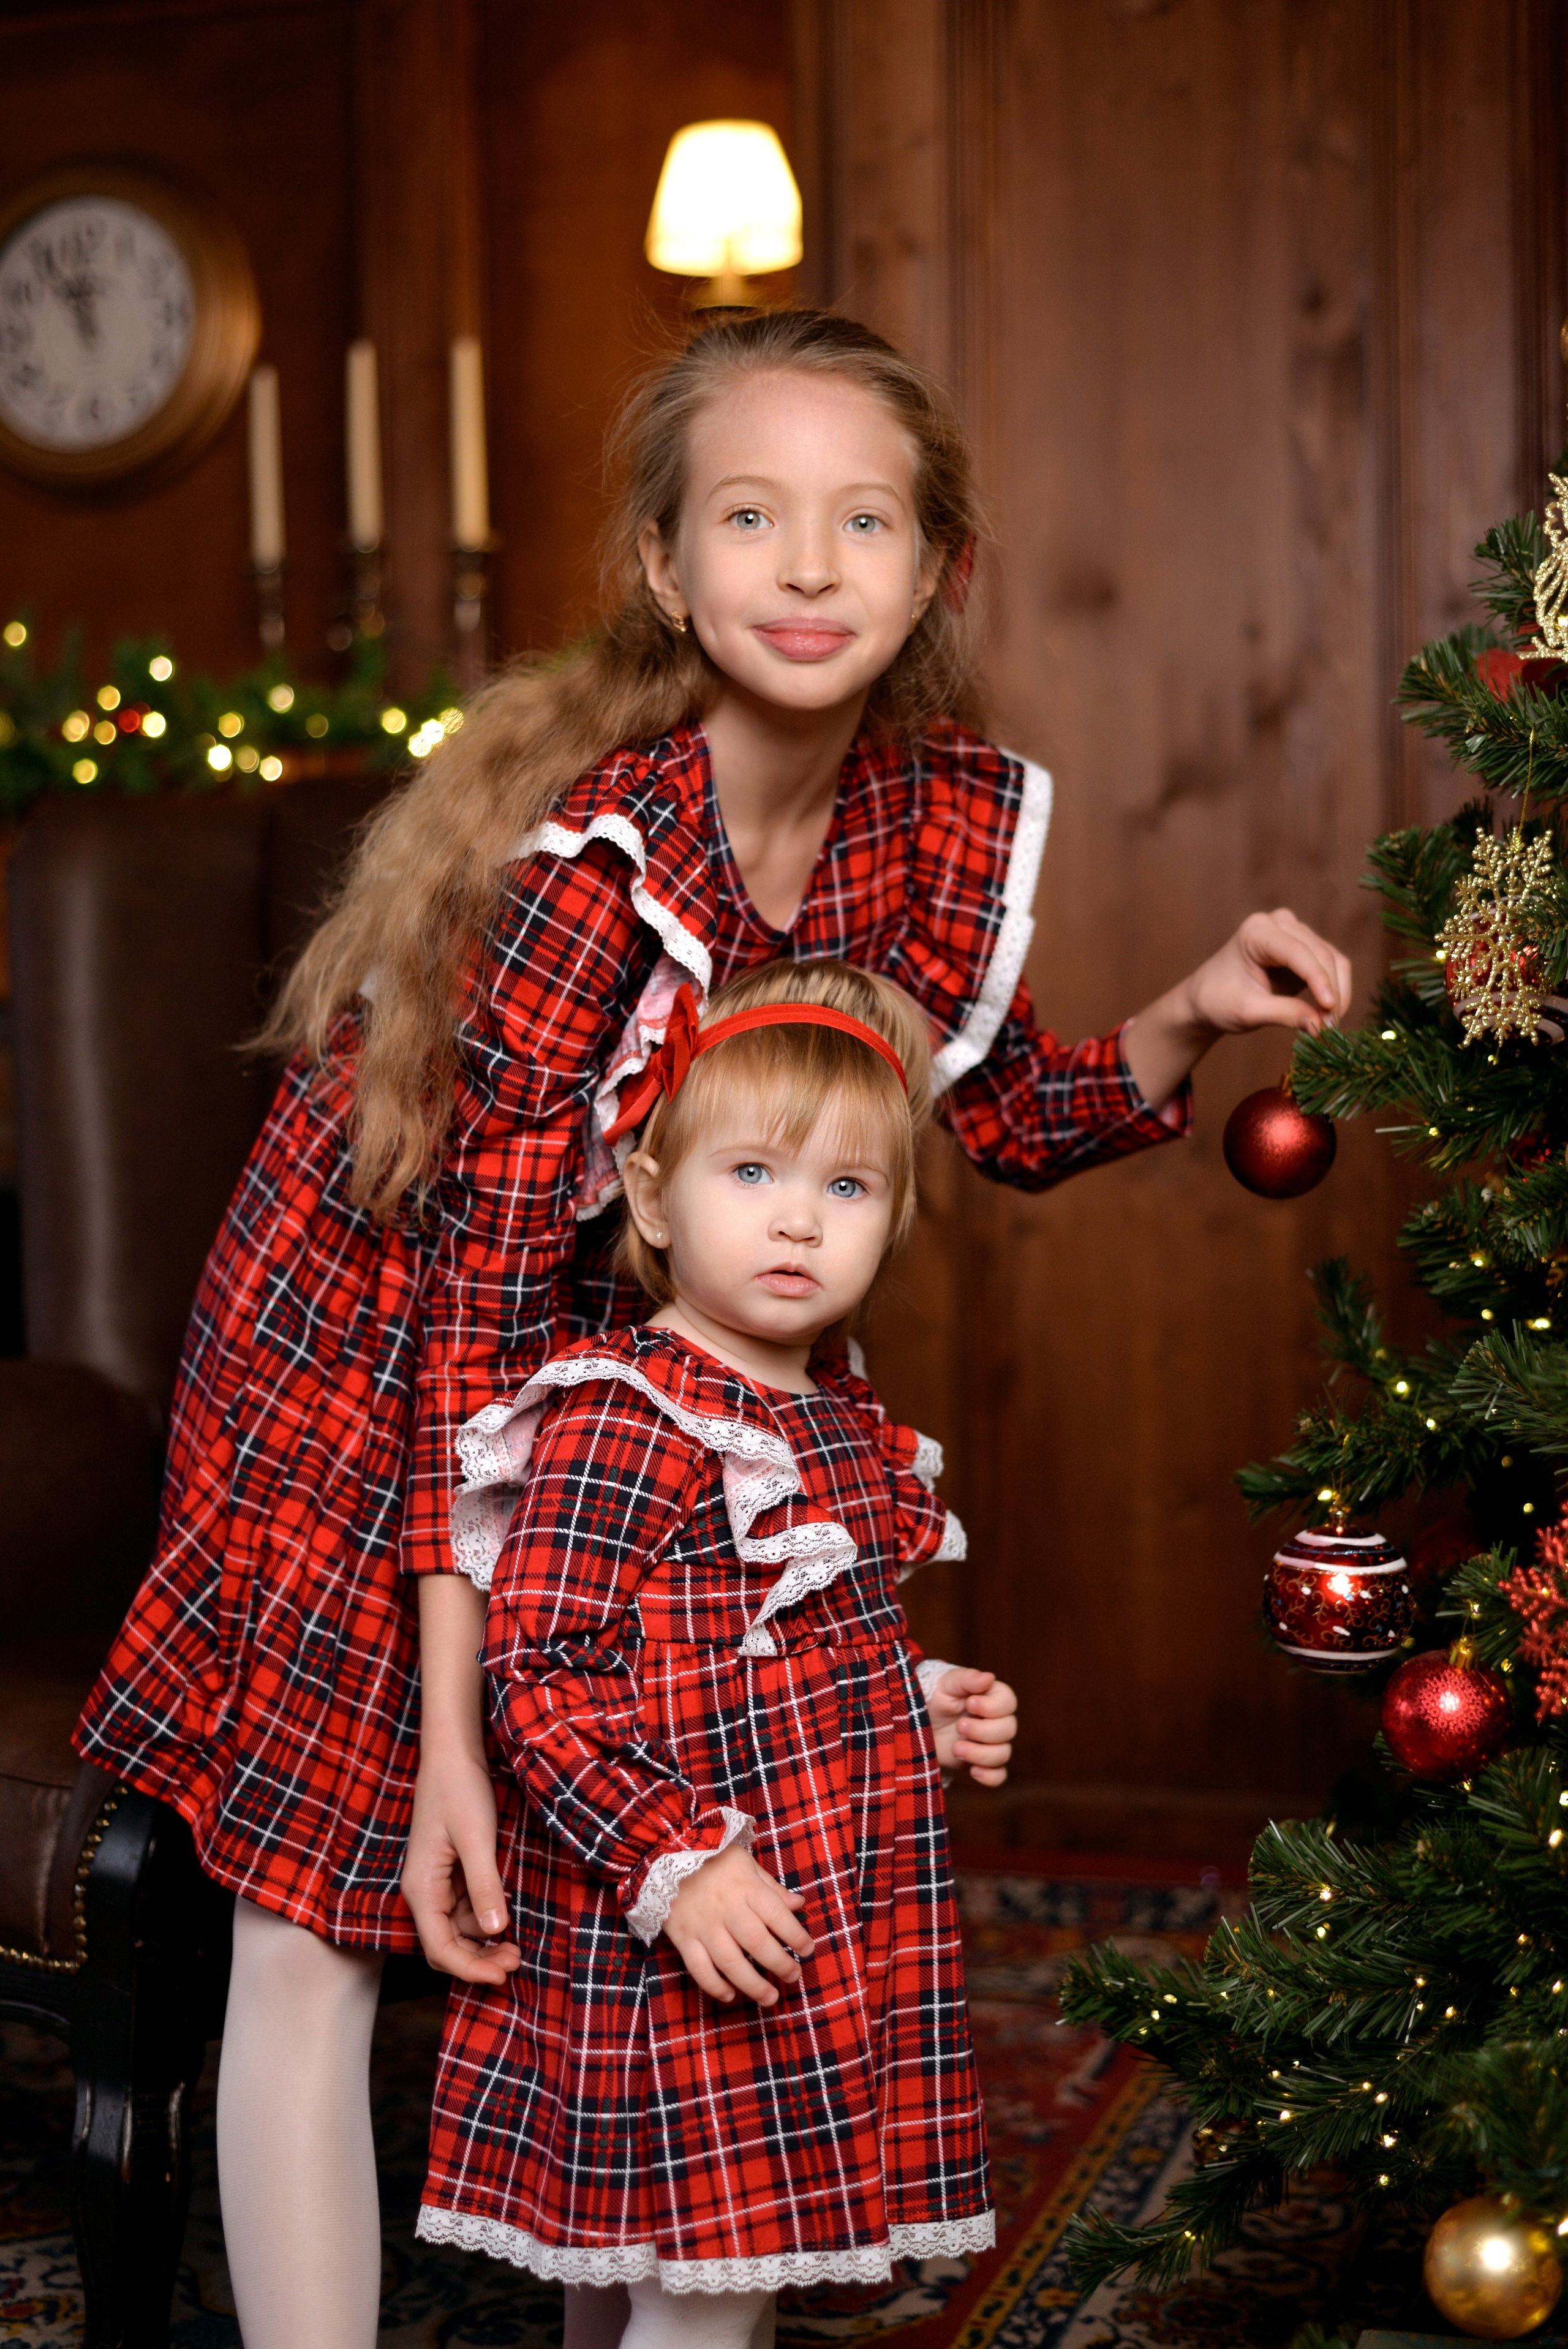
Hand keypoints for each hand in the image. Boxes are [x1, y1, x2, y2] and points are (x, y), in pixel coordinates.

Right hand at [403, 1748, 522, 1985]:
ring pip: (456, 1931)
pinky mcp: (450, 1873)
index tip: (503, 1975)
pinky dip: (484, 1921)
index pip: (439, 1948)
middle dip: (478, 1961)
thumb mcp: (477, 1839)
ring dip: (483, 1944)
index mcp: (421, 1887)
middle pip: (445, 1946)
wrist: (452, 1755)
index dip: (469, 1969)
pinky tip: (506, 1917)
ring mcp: (436, 1884)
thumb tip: (495, 1932)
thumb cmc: (460, 1790)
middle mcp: (424, 1891)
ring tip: (517, 1947)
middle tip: (516, 1962)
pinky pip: (464, 1910)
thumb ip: (484, 1886)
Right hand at [661, 1840, 812, 2005]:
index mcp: (745, 1887)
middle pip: (756, 1943)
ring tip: (770, 1997)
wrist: (665, 1855)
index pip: (776, 1915)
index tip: (807, 1950)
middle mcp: (726, 1909)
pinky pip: (699, 1968)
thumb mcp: (745, 1863)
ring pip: (730, 1962)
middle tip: (793, 1977)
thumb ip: (772, 1887)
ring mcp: (703, 1926)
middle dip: (779, 1964)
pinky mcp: (683, 1938)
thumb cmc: (712, 1859)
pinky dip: (714, 1986)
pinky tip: (730, 1995)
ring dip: (752, 1984)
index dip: (795, 1935)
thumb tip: (799, 1905)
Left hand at [927, 1667, 1016, 1786]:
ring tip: (956, 1749)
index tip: (970, 1704)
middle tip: (959, 1726)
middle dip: (983, 1731)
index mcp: (991, 1697)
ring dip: (981, 1754)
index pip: (1008, 1702)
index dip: (993, 1707)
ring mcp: (990, 1743)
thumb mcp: (945, 1684)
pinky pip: (998, 1775)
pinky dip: (990, 1776)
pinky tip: (973, 1771)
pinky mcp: (981, 1763)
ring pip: (1003, 1753)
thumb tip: (989, 1677)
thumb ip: (966, 1679)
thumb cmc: (934, 1697)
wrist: (917, 1723)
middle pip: (1009, 1730)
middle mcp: (996, 1720)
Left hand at [1178, 909, 1352, 1041]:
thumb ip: (1284, 1014)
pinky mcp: (1305, 949)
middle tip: (1331, 1028)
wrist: (1207, 998)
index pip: (1298, 952)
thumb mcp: (1248, 1011)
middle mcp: (1279, 923)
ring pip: (1332, 959)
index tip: (1330, 1009)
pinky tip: (1328, 1015)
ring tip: (1330, 1025)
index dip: (1318, 980)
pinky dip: (1335, 989)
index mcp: (1257, 931)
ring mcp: (1295, 933)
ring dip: (1338, 992)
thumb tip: (1323, 1026)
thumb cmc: (1219, 1001)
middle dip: (1331, 991)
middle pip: (1321, 954)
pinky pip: (1331, 966)